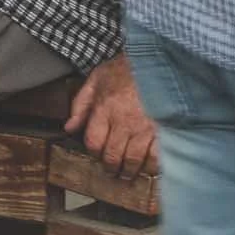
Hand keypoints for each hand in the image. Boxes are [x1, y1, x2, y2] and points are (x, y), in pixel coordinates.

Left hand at [65, 53, 157, 176]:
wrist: (157, 60)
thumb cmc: (126, 68)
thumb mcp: (97, 78)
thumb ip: (81, 104)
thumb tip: (69, 127)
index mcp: (105, 108)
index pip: (93, 142)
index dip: (93, 152)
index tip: (97, 153)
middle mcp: (124, 121)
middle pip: (112, 156)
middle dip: (110, 167)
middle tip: (112, 170)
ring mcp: (145, 128)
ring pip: (133, 161)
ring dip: (128, 171)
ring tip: (127, 174)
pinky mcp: (164, 131)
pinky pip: (156, 158)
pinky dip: (151, 167)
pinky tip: (148, 166)